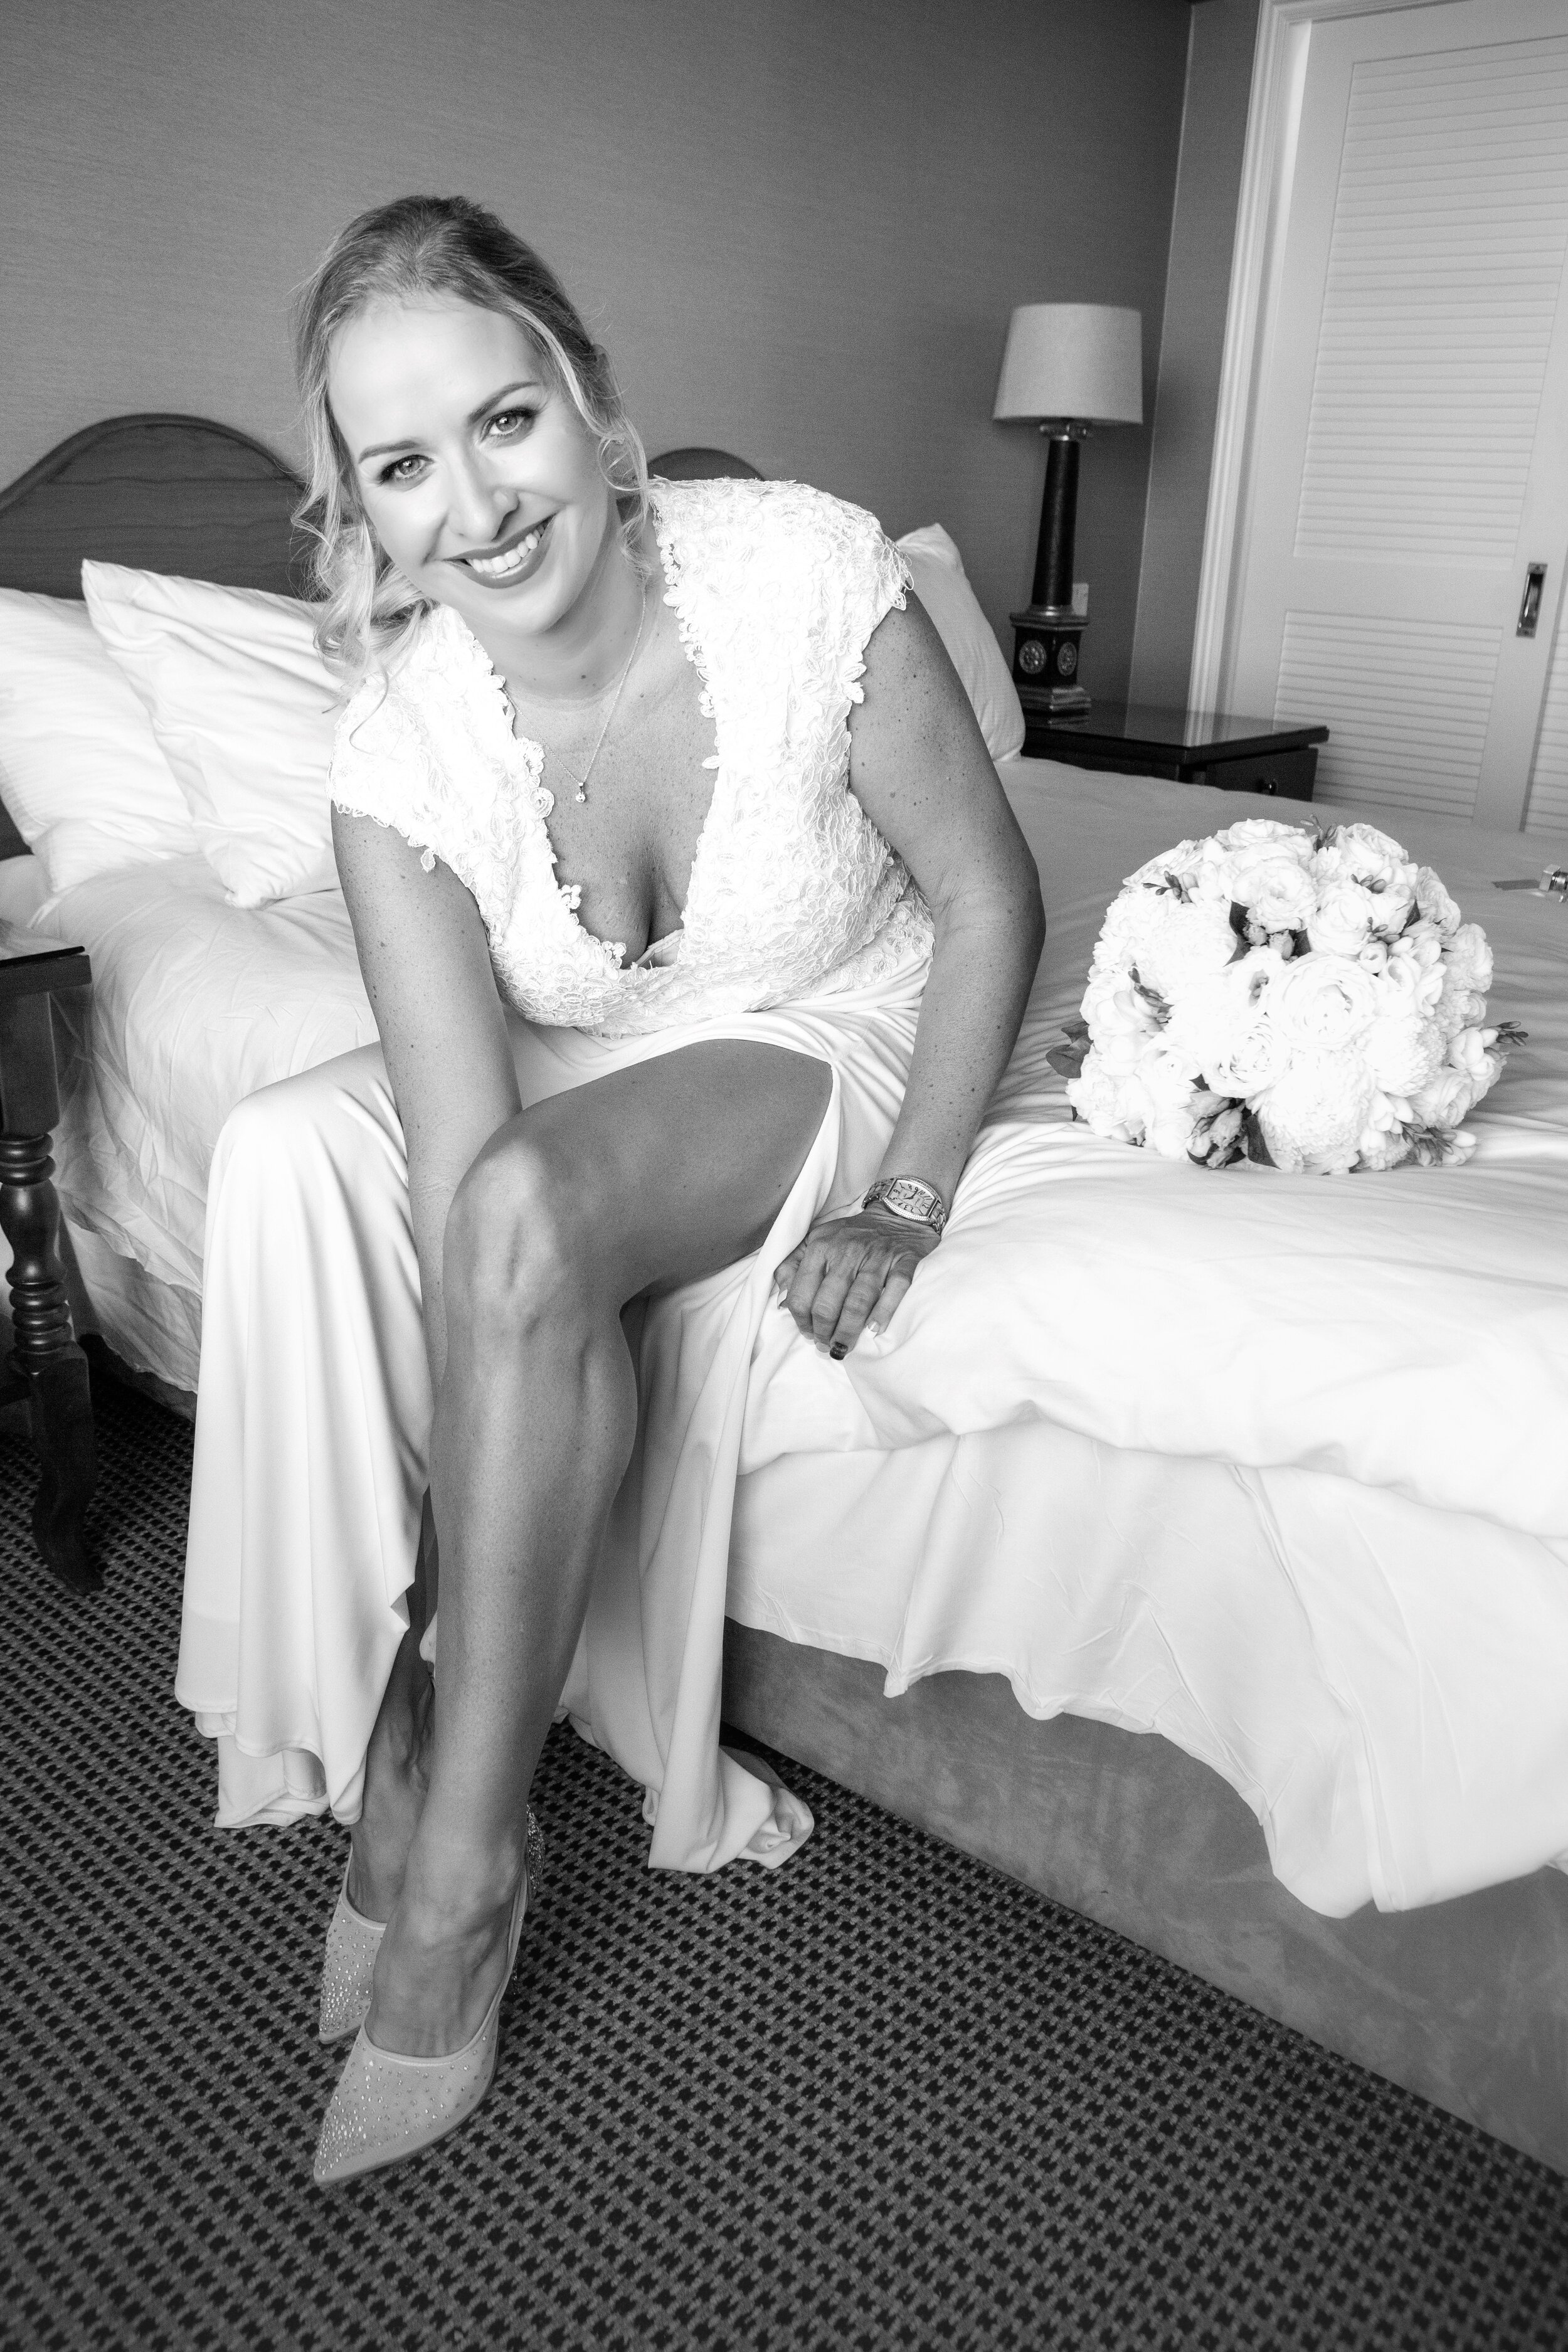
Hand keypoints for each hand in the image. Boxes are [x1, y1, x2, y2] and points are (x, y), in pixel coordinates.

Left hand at [773, 1206, 939, 1358]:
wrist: (897, 1216)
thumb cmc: (851, 1236)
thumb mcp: (815, 1241)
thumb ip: (793, 1267)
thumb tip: (783, 1303)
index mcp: (820, 1246)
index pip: (802, 1293)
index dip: (801, 1320)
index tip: (808, 1333)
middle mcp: (847, 1251)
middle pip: (828, 1303)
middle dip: (824, 1331)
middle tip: (826, 1345)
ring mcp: (878, 1256)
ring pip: (858, 1302)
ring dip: (848, 1331)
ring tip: (843, 1347)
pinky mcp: (905, 1261)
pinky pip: (895, 1290)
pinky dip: (884, 1312)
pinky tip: (875, 1329)